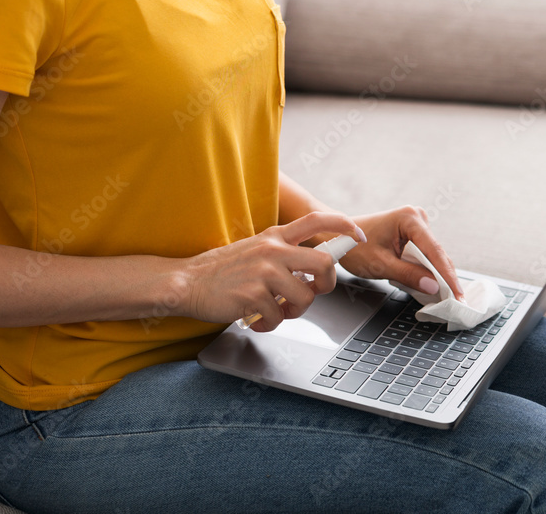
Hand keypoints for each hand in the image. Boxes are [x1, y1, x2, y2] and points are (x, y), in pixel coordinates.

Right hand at [182, 212, 364, 331]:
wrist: (188, 282)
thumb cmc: (223, 270)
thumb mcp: (255, 249)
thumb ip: (283, 254)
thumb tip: (314, 270)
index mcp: (275, 237)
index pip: (317, 220)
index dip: (343, 226)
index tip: (357, 236)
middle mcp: (272, 251)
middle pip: (325, 263)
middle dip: (327, 284)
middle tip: (314, 292)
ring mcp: (263, 272)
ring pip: (305, 297)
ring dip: (294, 312)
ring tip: (276, 311)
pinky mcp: (253, 295)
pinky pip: (278, 317)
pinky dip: (269, 324)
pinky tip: (255, 319)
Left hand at [334, 206, 463, 299]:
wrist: (338, 236)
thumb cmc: (354, 247)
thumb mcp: (380, 264)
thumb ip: (408, 275)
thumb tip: (434, 286)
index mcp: (409, 219)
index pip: (434, 251)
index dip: (448, 275)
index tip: (458, 295)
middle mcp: (416, 217)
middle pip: (437, 253)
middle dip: (445, 277)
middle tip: (456, 301)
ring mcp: (416, 224)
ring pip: (433, 255)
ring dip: (437, 274)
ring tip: (448, 297)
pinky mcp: (413, 233)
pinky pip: (425, 254)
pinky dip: (427, 269)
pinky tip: (433, 285)